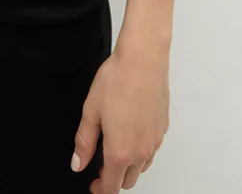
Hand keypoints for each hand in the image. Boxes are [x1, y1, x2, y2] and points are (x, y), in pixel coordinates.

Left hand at [71, 41, 168, 191]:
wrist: (143, 60)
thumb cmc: (117, 80)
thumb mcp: (91, 111)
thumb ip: (84, 142)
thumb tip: (78, 163)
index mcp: (120, 151)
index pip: (111, 186)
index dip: (100, 189)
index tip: (93, 185)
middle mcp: (141, 151)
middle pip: (128, 181)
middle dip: (113, 179)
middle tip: (100, 166)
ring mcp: (155, 141)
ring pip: (142, 167)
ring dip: (129, 166)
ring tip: (115, 148)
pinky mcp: (163, 128)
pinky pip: (152, 150)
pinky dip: (141, 151)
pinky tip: (131, 133)